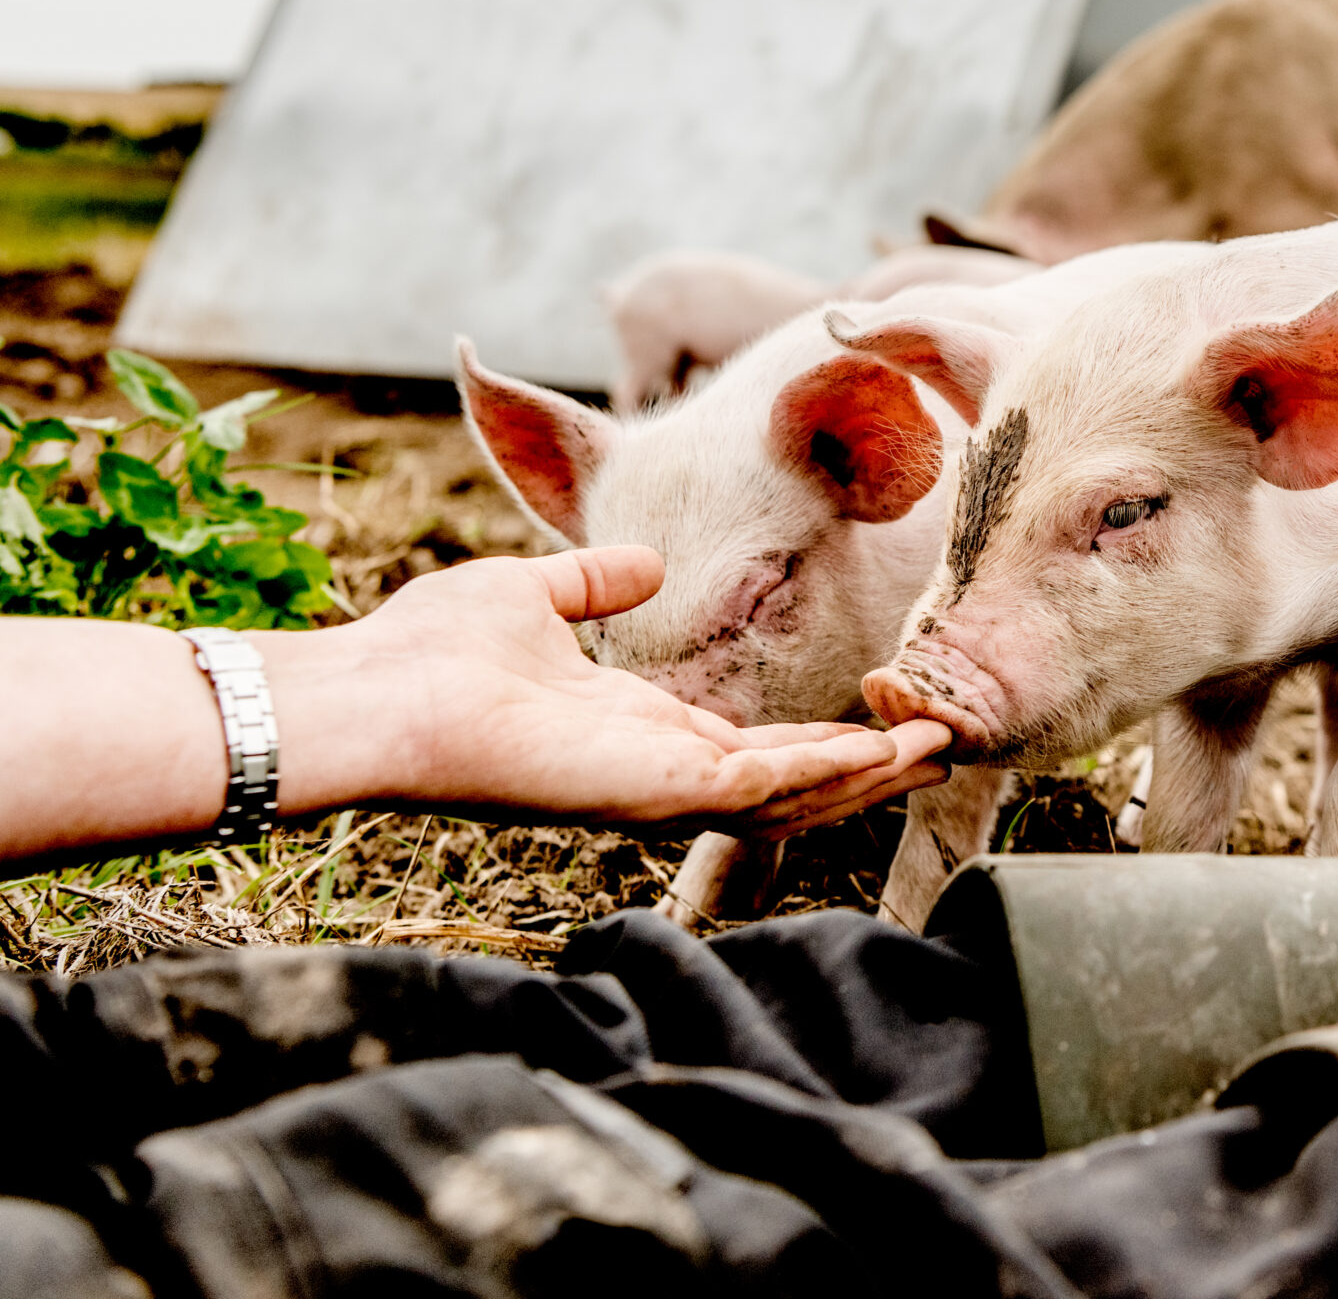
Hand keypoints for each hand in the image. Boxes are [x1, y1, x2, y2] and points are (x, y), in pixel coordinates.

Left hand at [272, 548, 952, 837]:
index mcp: (635, 730)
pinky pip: (761, 785)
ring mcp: (659, 788)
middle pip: (793, 776)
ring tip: (939, 743)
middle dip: (871, 759)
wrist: (372, 697)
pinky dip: (825, 770)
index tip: (884, 703)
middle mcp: (657, 769)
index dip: (823, 726)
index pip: (753, 738)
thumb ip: (590, 580)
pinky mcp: (652, 791)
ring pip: (793, 792)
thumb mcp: (531, 594)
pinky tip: (881, 750)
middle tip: (945, 735)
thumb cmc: (425, 653)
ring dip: (868, 771)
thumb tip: (639, 566)